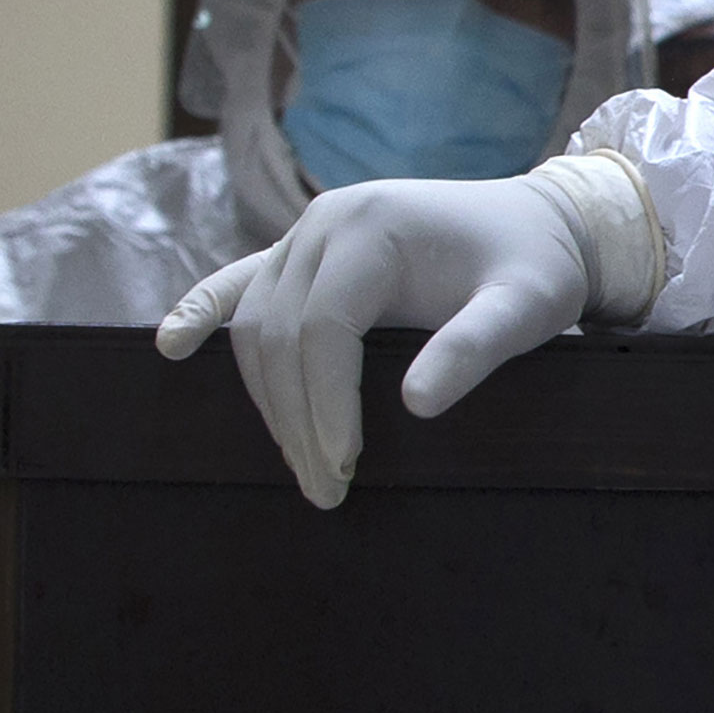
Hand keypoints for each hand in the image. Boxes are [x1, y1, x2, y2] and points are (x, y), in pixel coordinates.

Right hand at [152, 175, 592, 506]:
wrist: (542, 221)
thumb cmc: (539, 265)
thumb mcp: (528, 308)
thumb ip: (475, 349)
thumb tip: (415, 405)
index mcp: (372, 228)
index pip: (322, 330)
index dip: (326, 405)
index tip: (343, 468)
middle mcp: (326, 222)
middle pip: (279, 333)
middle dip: (296, 419)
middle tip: (325, 491)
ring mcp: (306, 233)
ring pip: (255, 323)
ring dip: (268, 399)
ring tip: (303, 464)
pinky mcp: (302, 251)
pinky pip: (240, 284)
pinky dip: (205, 314)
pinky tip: (171, 347)